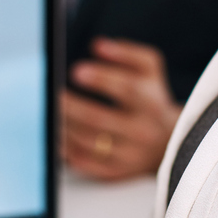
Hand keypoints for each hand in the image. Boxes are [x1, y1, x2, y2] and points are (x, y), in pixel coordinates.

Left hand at [63, 38, 180, 180]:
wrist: (170, 141)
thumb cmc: (152, 98)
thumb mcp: (150, 69)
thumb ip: (127, 52)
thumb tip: (98, 45)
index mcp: (151, 103)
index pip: (127, 89)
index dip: (101, 79)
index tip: (76, 70)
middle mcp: (142, 132)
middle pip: (100, 119)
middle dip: (72, 106)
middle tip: (52, 95)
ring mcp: (129, 156)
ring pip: (88, 142)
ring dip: (63, 127)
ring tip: (48, 113)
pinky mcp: (115, 173)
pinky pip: (84, 163)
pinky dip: (65, 150)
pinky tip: (53, 135)